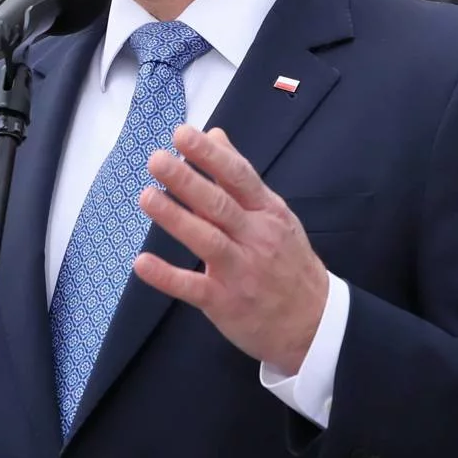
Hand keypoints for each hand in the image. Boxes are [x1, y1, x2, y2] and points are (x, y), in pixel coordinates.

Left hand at [133, 125, 329, 376]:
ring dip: (175, 218)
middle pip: (219, 205)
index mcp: (267, 212)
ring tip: (147, 196)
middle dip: (187, 181)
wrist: (314, 323)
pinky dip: (167, 276)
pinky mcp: (225, 302)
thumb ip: (239, 177)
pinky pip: (193, 288)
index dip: (210, 155)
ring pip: (207, 241)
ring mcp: (241, 271)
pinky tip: (142, 263)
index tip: (182, 134)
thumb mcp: (273, 214)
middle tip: (157, 160)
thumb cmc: (288, 261)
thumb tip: (215, 135)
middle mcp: (256, 238)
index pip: (238, 177)